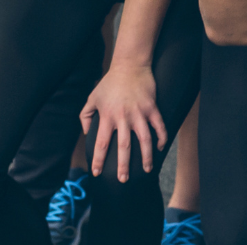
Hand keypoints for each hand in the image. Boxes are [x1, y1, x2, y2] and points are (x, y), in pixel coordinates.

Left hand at [79, 62, 166, 182]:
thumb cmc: (109, 83)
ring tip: (148, 170)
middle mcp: (123, 117)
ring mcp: (139, 113)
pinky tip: (160, 148)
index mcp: (107, 117)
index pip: (101, 143)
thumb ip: (86, 116)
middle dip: (123, 166)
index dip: (98, 160)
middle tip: (123, 180)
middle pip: (123, 147)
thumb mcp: (92, 98)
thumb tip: (87, 134)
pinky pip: (159, 126)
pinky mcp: (152, 108)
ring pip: (145, 140)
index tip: (97, 173)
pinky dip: (161, 138)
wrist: (129, 66)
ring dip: (146, 157)